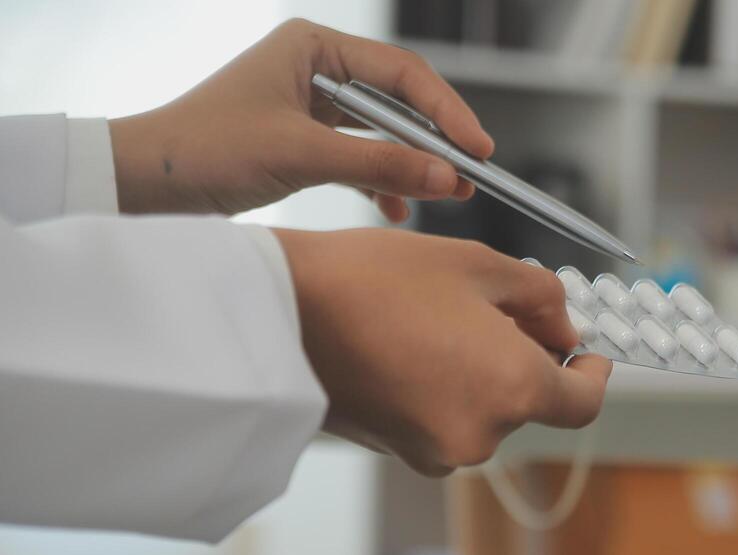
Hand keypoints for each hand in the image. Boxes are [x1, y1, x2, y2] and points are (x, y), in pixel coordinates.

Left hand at [110, 19, 491, 219]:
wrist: (146, 182)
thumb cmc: (205, 150)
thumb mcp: (301, 156)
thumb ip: (379, 165)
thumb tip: (446, 177)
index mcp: (312, 47)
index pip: (401, 75)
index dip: (446, 112)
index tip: (477, 150)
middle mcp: (316, 68)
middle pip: (400, 102)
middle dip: (435, 142)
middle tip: (471, 176)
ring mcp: (312, 105)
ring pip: (385, 134)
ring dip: (413, 166)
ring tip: (444, 196)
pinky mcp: (305, 141)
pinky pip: (362, 157)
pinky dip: (383, 183)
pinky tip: (396, 210)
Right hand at [272, 227, 609, 474]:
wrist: (276, 315)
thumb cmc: (373, 280)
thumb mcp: (478, 264)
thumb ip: (542, 297)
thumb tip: (564, 326)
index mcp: (514, 389)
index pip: (583, 404)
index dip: (593, 375)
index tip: (586, 352)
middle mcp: (482, 434)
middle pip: (529, 403)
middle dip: (525, 358)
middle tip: (497, 308)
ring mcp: (437, 450)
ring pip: (485, 412)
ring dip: (482, 374)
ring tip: (442, 320)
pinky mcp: (399, 451)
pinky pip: (444, 422)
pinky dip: (445, 391)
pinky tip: (412, 347)